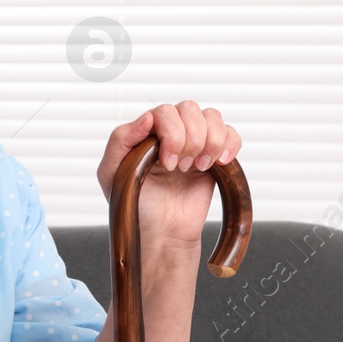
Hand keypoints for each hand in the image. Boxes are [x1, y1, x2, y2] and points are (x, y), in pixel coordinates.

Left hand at [96, 101, 241, 249]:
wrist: (162, 232)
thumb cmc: (134, 204)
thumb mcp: (111, 173)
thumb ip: (120, 140)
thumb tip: (146, 116)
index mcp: (146, 132)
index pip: (164, 111)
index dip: (171, 133)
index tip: (167, 163)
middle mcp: (171, 133)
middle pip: (189, 108)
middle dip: (189, 139)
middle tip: (180, 168)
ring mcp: (194, 143)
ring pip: (212, 116)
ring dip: (209, 142)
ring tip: (197, 168)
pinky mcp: (214, 157)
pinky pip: (231, 134)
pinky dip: (230, 145)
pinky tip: (219, 163)